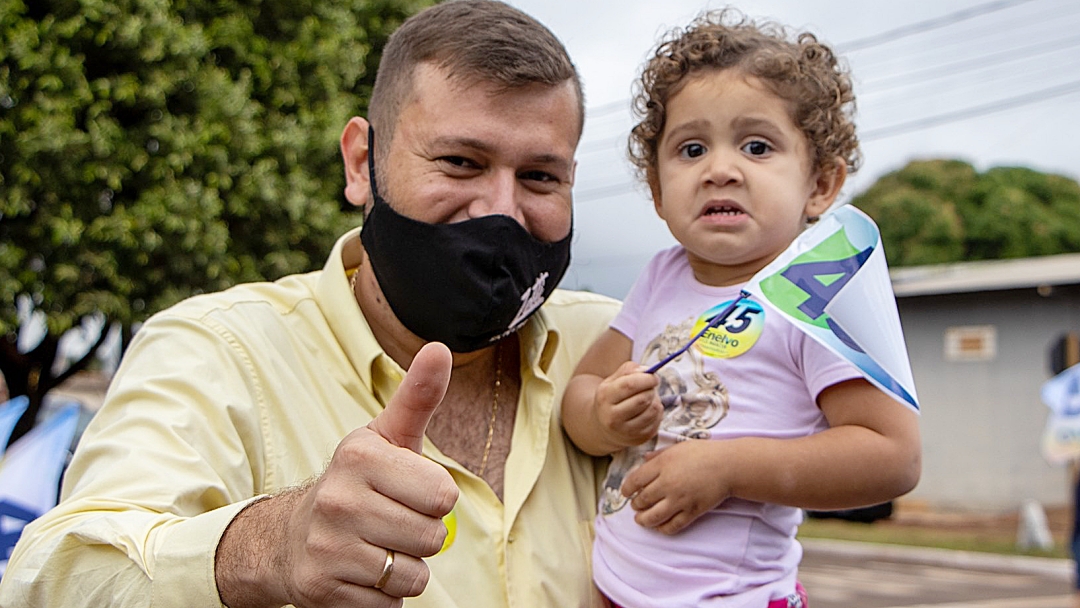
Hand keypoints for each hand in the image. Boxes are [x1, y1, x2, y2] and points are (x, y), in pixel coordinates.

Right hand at [218, 342, 459, 607]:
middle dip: (421, 536)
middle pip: (433, 537)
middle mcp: (339, 499)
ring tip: (375, 548)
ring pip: (413, 575)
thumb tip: (439, 348)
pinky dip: (382, 597)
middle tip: (390, 523)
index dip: (434, 499)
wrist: (288, 538)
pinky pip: (389, 606)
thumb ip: (418, 396)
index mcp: (360, 456)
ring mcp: (327, 547)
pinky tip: (358, 574)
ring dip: (403, 569)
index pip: (444, 495)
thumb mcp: (387, 437)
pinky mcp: (321, 589)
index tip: (406, 491)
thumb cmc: (357, 483)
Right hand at [594, 361, 662, 448]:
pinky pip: (657, 421)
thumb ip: (629, 370)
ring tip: (648, 398)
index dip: (646, 379)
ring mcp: (625, 431)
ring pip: (652, 410)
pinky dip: (657, 412)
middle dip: (651, 389)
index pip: (629, 385)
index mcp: (604, 398)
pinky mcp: (638, 439)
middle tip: (650, 387)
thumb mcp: (613, 381)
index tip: (654, 377)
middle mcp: (612, 417)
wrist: (603, 427)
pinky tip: (648, 410)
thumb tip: (647, 371)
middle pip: (642, 399)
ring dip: (655, 400)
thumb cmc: (612, 398)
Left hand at [620, 439, 728, 534]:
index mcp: (662, 465)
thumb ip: (659, 455)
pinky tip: (660, 526)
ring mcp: (679, 500)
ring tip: (641, 519)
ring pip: (653, 517)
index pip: (635, 481)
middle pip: (641, 500)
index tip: (626, 492)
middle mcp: (668, 484)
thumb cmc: (703, 453)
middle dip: (635, 505)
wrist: (728, 466)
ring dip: (643, 520)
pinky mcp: (691, 512)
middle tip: (635, 505)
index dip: (626, 489)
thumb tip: (643, 460)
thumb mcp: (678, 447)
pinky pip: (672, 526)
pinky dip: (663, 528)